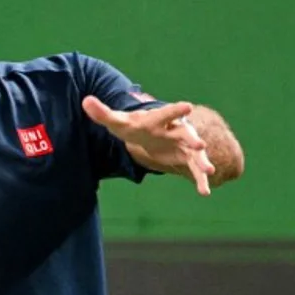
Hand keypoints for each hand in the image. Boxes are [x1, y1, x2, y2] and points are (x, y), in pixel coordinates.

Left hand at [82, 96, 216, 195]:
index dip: (176, 110)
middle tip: (200, 144)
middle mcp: (175, 130)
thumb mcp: (117, 120)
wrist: (149, 133)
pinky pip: (195, 170)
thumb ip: (102, 112)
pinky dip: (200, 181)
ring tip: (209, 171)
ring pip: (195, 154)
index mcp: (159, 119)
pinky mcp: (187, 158)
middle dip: (192, 138)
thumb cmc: (134, 125)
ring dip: (201, 162)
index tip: (186, 106)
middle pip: (185, 133)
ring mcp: (184, 145)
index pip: (167, 113)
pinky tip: (205, 192)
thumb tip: (85, 101)